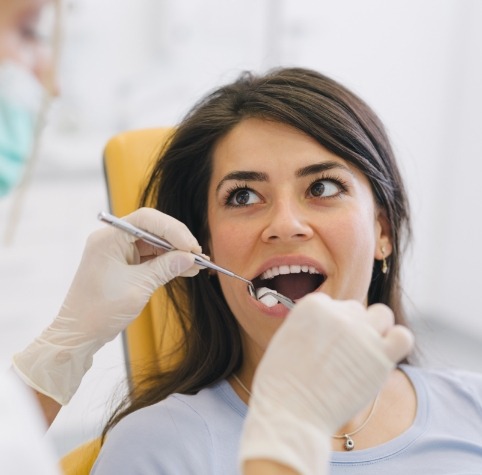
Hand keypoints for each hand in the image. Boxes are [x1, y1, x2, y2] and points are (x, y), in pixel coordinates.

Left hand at [12, 208, 201, 404]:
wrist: (78, 334)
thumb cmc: (99, 311)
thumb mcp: (138, 288)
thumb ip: (165, 268)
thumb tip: (190, 257)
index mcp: (109, 238)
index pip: (147, 220)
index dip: (173, 229)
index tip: (191, 247)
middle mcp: (112, 239)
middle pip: (152, 228)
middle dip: (177, 240)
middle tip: (197, 255)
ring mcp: (118, 251)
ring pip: (154, 243)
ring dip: (175, 252)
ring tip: (197, 264)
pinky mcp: (123, 264)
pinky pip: (150, 256)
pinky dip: (167, 262)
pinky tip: (185, 269)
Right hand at [239, 293, 413, 474]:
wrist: (290, 412)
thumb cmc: (281, 382)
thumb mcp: (286, 337)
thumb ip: (310, 324)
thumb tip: (328, 326)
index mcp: (314, 305)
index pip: (333, 304)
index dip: (330, 325)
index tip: (324, 345)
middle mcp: (339, 313)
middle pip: (356, 310)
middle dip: (350, 329)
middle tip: (341, 356)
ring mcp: (362, 334)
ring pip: (382, 315)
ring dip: (376, 329)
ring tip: (364, 353)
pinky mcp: (381, 357)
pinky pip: (403, 337)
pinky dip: (396, 343)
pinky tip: (383, 357)